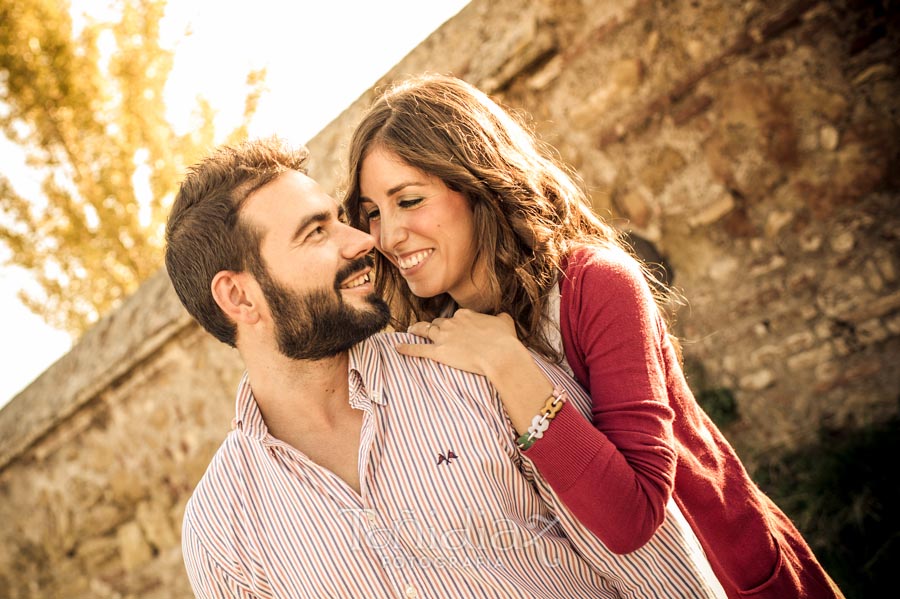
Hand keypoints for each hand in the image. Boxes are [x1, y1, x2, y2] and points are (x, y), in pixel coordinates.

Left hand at [398, 309, 555, 434]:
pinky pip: (418, 349)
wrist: (500, 355)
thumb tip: (502, 316)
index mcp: (466, 315)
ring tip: (410, 330)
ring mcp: (444, 337)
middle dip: (435, 326)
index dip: (455, 323)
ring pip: (425, 331)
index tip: (455, 327)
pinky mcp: (439, 352)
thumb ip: (501, 317)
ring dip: (417, 330)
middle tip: (429, 329)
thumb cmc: (504, 340)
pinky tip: (397, 348)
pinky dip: (406, 348)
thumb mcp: (505, 322)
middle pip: (439, 323)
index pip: (456, 317)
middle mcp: (452, 323)